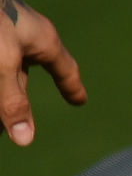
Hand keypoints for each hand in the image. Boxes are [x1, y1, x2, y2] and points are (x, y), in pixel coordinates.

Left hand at [1, 0, 86, 145]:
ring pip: (4, 72)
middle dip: (16, 105)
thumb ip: (12, 101)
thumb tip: (26, 140)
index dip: (71, 87)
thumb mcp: (4, 64)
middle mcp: (25, 38)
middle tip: (10, 129)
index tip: (79, 101)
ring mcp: (4, 35)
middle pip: (22, 79)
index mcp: (43, 39)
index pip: (64, 69)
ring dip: (1, 96)